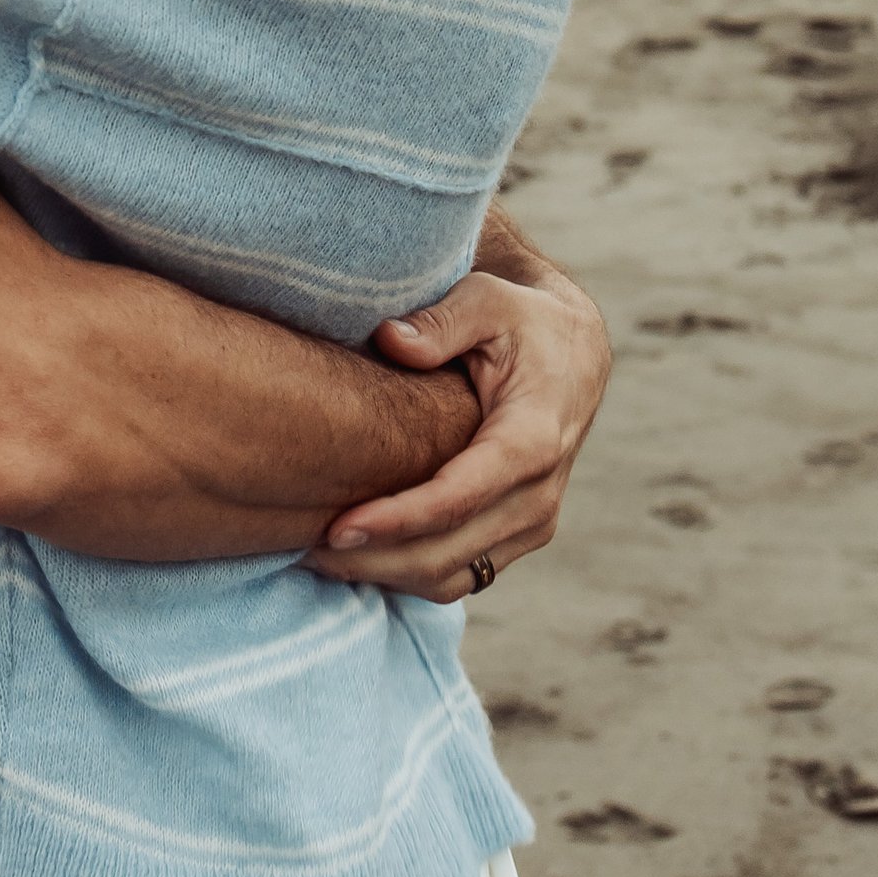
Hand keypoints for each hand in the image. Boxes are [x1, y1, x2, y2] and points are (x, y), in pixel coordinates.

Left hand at [305, 242, 611, 603]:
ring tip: (317, 556)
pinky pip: (462, 576)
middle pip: (449, 551)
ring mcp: (533, 522)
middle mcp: (539, 493)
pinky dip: (407, 575)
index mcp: (532, 439)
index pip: (459, 497)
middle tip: (303, 548)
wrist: (574, 354)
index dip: (397, 519)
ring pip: (453, 576)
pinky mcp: (519, 535)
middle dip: (375, 558)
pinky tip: (356, 556)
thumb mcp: (488, 300)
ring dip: (385, 575)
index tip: (337, 527)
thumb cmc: (522, 321)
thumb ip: (442, 321)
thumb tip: (391, 340)